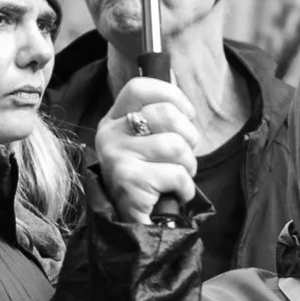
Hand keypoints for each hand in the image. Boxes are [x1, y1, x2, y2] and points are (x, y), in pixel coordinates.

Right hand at [95, 75, 201, 226]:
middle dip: (189, 137)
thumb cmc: (145, 181)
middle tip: (184, 156)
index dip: (171, 94)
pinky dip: (185, 188)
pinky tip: (175, 194)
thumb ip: (156, 115)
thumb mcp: (145, 144)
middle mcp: (110, 136)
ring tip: (178, 178)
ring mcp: (117, 158)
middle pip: (166, 114)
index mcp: (113, 120)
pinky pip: (176, 174)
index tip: (188, 114)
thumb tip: (171, 73)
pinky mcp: (129, 182)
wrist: (129, 228)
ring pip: (175, 145)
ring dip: (188, 165)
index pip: (139, 88)